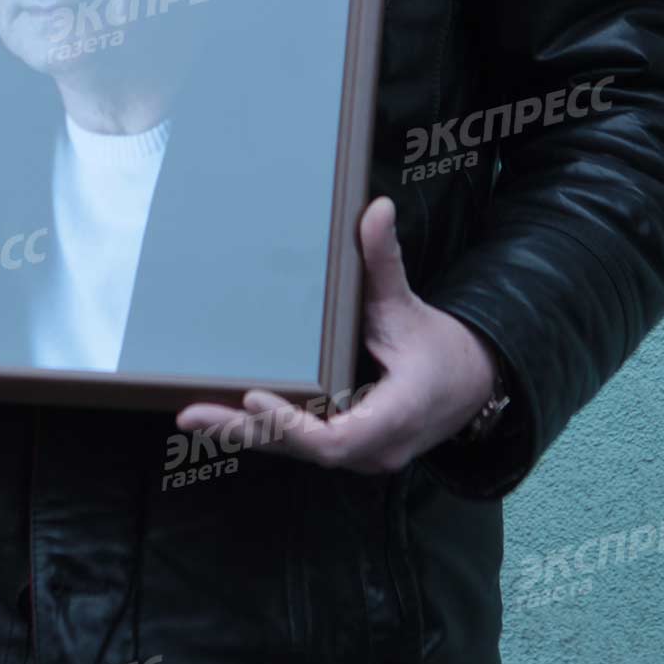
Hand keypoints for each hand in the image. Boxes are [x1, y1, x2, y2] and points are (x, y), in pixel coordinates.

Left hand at [174, 197, 497, 475]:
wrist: (471, 385)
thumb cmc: (439, 347)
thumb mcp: (409, 305)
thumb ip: (386, 261)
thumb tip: (377, 208)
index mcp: (395, 414)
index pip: (336, 440)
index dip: (292, 425)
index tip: (255, 398)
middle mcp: (375, 448)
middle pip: (304, 451)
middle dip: (249, 431)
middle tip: (192, 413)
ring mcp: (362, 455)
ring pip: (298, 452)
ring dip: (247, 434)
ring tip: (193, 417)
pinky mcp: (350, 450)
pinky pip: (303, 446)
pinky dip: (265, 431)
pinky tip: (223, 419)